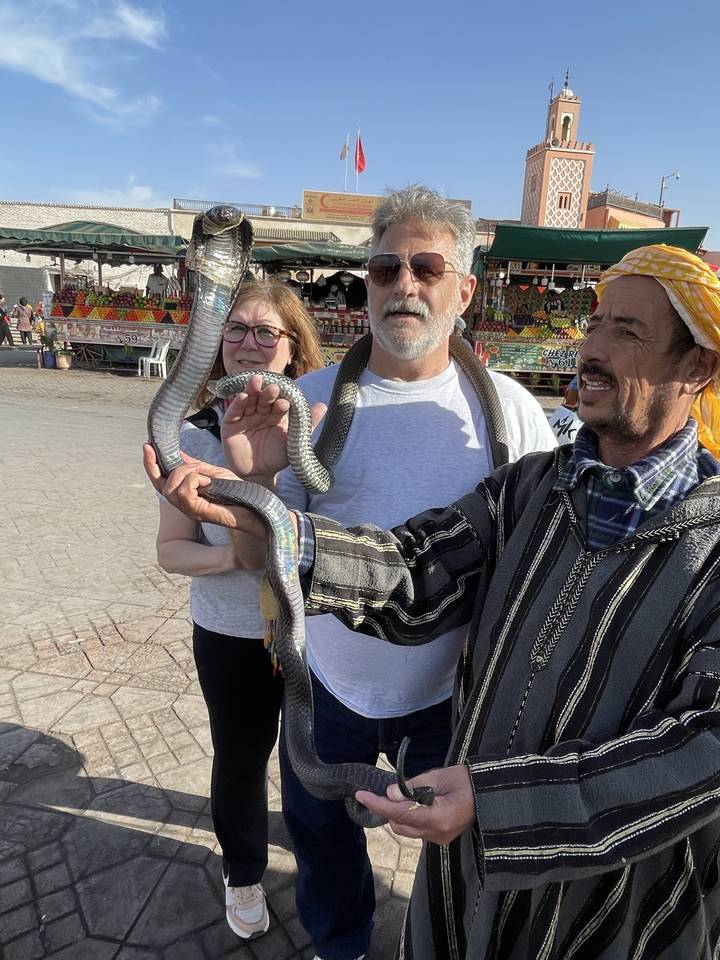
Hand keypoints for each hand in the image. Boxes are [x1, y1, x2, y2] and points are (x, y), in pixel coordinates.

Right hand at [142, 443, 266, 537]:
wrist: (256, 505)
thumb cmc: (238, 492)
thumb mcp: (213, 472)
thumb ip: (194, 466)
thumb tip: (177, 454)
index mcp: (185, 494)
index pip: (160, 480)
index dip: (150, 464)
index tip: (147, 445)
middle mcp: (184, 505)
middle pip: (162, 484)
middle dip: (176, 468)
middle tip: (196, 466)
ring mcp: (191, 511)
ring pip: (173, 488)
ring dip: (188, 474)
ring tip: (206, 475)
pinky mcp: (200, 514)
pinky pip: (186, 493)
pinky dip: (195, 481)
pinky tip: (209, 482)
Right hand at [221, 374, 326, 479]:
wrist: (257, 476)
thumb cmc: (276, 458)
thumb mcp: (293, 442)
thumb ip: (307, 424)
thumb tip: (323, 405)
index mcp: (276, 415)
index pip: (279, 403)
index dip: (282, 401)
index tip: (286, 401)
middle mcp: (260, 413)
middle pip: (263, 399)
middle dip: (268, 392)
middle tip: (274, 387)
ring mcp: (245, 418)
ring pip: (249, 400)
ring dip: (252, 390)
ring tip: (256, 381)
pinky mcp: (230, 424)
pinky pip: (234, 412)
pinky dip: (238, 403)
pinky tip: (243, 396)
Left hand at [355, 765, 474, 844]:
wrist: (489, 793)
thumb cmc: (466, 780)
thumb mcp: (439, 776)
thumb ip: (413, 786)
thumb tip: (389, 793)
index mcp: (438, 818)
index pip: (400, 814)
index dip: (378, 804)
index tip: (360, 794)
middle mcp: (437, 834)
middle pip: (399, 825)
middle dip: (387, 809)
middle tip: (380, 790)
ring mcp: (439, 839)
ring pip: (406, 830)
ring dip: (397, 814)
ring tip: (398, 795)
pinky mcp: (440, 838)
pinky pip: (416, 830)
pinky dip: (408, 817)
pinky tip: (412, 803)